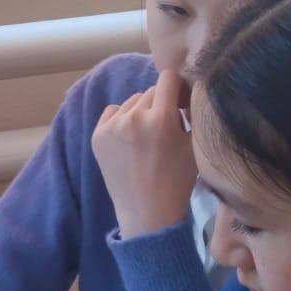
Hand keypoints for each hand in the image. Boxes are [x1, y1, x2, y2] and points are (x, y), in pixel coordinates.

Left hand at [90, 69, 196, 236]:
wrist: (146, 212)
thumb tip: (185, 90)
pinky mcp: (97, 135)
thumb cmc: (177, 180)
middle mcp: (134, 117)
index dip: (177, 86)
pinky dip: (122, 119)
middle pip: (150, 92)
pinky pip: (112, 112)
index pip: (168, 78)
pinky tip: (129, 138)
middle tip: (165, 126)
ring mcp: (112, 126)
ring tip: (146, 136)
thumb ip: (190, 113)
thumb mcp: (193, 145)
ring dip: (141, 111)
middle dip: (160, 104)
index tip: (180, 99)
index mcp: (161, 119)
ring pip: (132, 101)